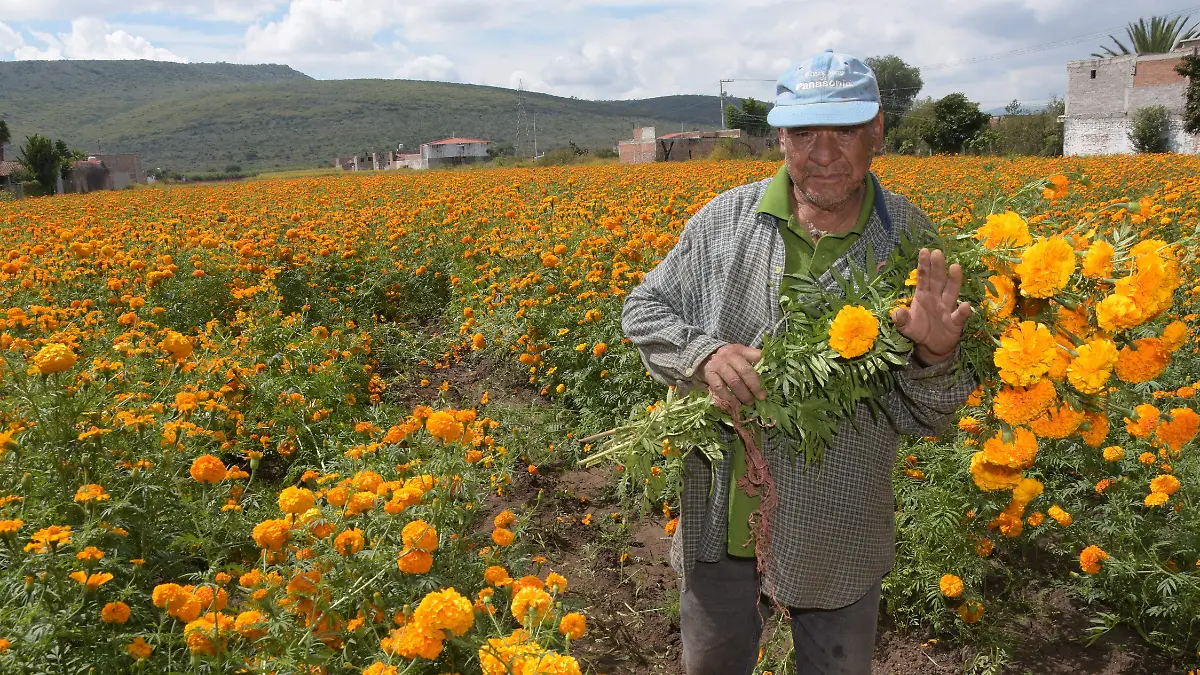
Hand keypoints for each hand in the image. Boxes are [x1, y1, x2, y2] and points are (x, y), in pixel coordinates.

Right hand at [696, 344, 765, 407]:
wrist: (702, 357)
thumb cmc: (726, 358)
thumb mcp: (739, 353)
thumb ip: (752, 358)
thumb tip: (769, 370)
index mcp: (739, 350)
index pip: (754, 357)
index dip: (762, 369)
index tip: (768, 382)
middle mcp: (729, 356)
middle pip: (745, 372)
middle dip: (755, 386)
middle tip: (761, 398)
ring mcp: (718, 366)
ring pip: (733, 382)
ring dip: (743, 394)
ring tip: (749, 403)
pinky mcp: (709, 376)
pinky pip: (720, 389)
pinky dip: (728, 398)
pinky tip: (734, 405)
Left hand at [890, 248, 971, 364]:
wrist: (932, 346)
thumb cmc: (919, 330)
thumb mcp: (906, 327)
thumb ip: (901, 320)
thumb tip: (896, 313)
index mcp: (923, 295)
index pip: (923, 278)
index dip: (924, 265)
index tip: (925, 251)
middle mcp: (936, 298)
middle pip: (938, 280)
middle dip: (937, 267)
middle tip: (938, 252)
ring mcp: (947, 308)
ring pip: (951, 292)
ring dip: (954, 281)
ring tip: (955, 267)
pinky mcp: (955, 322)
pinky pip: (959, 316)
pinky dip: (963, 311)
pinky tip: (966, 306)